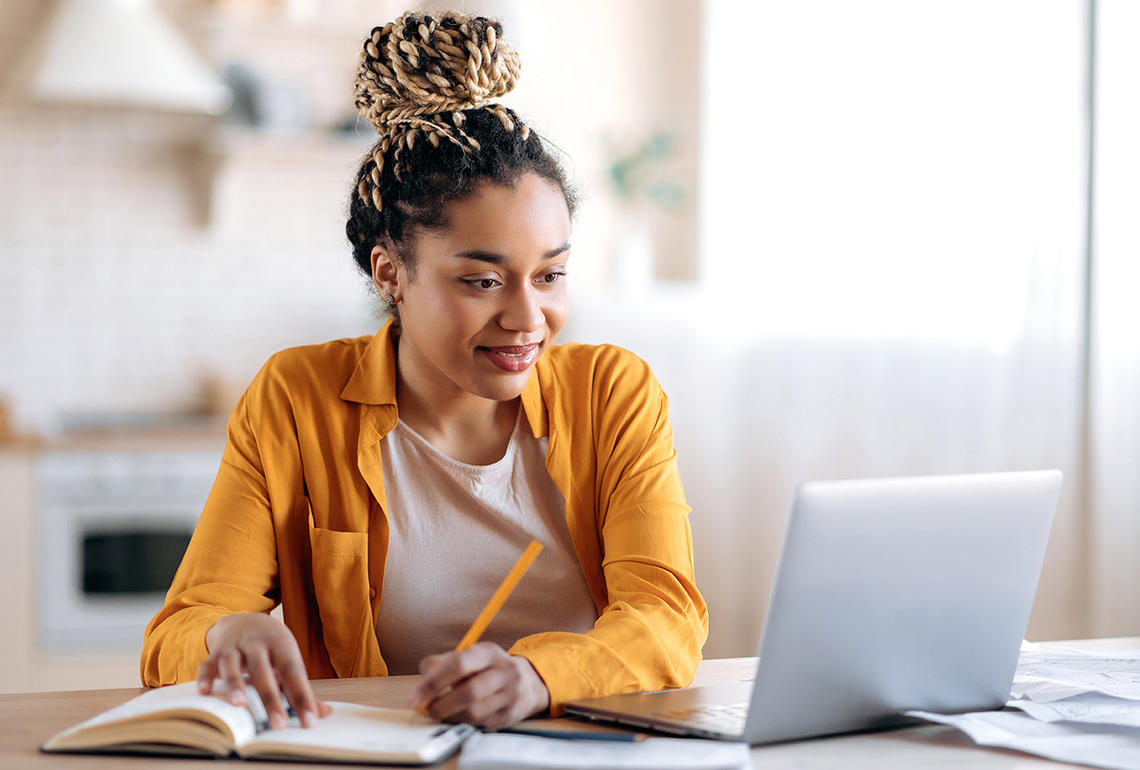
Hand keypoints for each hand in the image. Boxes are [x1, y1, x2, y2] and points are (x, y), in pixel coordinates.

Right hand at [198, 612, 332, 728]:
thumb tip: (323, 713)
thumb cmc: (272, 648)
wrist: (246, 620)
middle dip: (271, 698)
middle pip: (263, 670)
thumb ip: (301, 687)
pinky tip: (205, 693)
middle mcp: (257, 643)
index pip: (294, 671)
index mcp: (281, 645)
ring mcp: (234, 647)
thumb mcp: (288, 659)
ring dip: (235, 683)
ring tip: (239, 704)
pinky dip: (205, 678)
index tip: (310, 721)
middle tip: (279, 725)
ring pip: (233, 664)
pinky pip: (207, 664)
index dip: (302, 696)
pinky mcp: (215, 653)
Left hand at [409, 642, 549, 727]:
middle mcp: (504, 670)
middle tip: (427, 710)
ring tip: (442, 714)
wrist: (528, 682)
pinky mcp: (512, 714)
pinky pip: (482, 724)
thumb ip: (443, 662)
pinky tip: (459, 717)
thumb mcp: (470, 656)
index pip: (458, 664)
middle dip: (441, 705)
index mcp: (488, 652)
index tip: (414, 698)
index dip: (433, 683)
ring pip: (475, 712)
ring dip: (451, 716)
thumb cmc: (488, 669)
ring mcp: (511, 693)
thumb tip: (424, 675)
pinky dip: (465, 723)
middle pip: (468, 692)